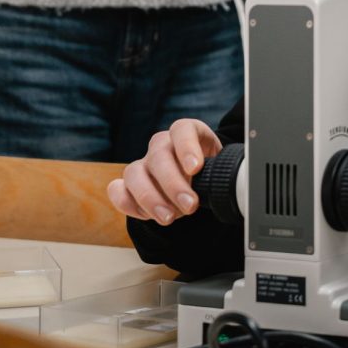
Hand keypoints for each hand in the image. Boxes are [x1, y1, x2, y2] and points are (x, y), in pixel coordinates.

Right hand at [108, 119, 223, 225]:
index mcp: (187, 134)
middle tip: (190, 205)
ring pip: (134, 172)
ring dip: (150, 198)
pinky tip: (146, 215)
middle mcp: (162, 146)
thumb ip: (223, 173)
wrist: (196, 183)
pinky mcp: (130, 184)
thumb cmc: (209, 173)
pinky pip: (117, 190)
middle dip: (173, 184)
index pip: (182, 129)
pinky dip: (128, 203)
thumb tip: (229, 182)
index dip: (187, 147)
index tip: (196, 168)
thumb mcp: (221, 168)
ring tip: (169, 218)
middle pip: (159, 155)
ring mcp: (144, 164)